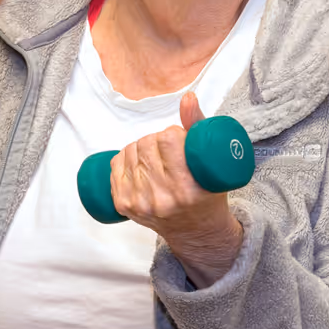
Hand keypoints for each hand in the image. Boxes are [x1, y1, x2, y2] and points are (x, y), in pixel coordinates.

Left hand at [109, 90, 244, 284]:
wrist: (195, 230)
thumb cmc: (207, 192)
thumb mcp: (213, 163)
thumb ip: (199, 127)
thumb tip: (187, 97)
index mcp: (188, 188)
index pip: (167, 140)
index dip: (172, 133)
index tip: (179, 139)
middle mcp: (162, 198)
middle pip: (146, 144)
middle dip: (157, 139)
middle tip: (167, 148)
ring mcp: (140, 203)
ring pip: (129, 152)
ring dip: (141, 148)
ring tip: (155, 156)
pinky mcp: (124, 205)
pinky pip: (115, 166)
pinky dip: (125, 158)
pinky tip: (138, 162)